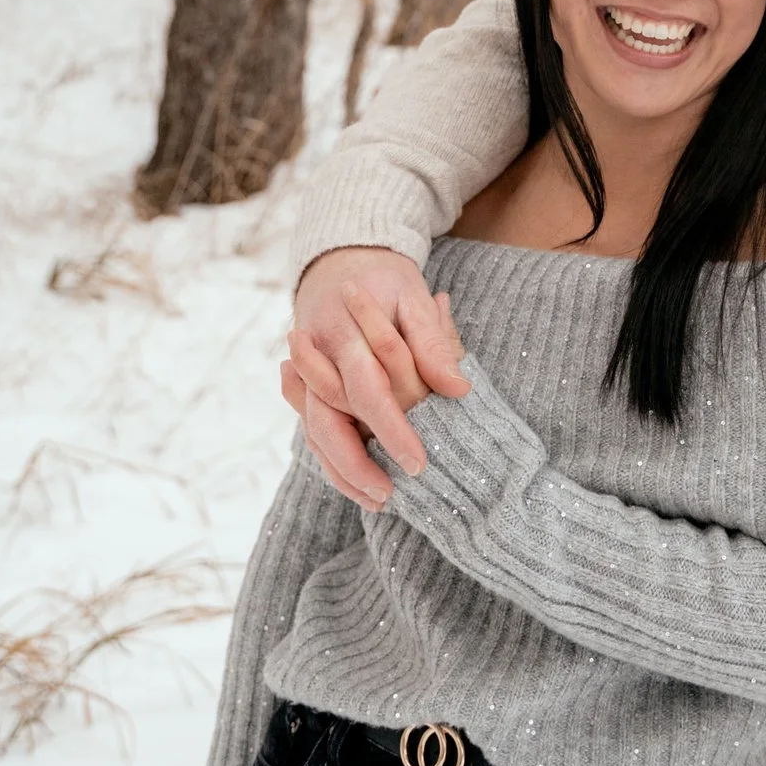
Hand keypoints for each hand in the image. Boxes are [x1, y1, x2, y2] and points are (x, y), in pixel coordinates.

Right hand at [285, 247, 473, 504]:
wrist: (338, 262)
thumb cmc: (385, 281)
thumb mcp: (412, 299)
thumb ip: (433, 344)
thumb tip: (459, 389)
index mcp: (345, 334)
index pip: (369, 391)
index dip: (393, 430)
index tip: (419, 462)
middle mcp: (318, 360)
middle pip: (328, 423)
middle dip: (357, 465)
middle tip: (392, 497)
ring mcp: (306, 377)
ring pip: (315, 434)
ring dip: (343, 472)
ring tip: (380, 502)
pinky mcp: (308, 391)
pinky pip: (313, 432)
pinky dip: (332, 462)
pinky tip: (359, 487)